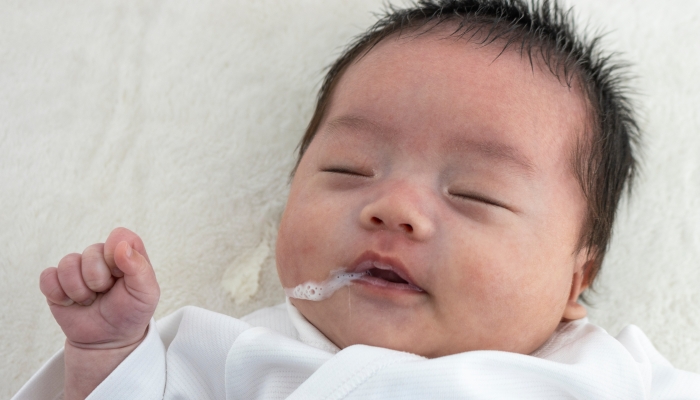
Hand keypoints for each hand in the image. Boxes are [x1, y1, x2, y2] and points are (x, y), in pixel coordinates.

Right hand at [39, 227, 159, 349]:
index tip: (120, 275)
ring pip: (68, 263)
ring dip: (79, 290)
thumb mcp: (146, 294)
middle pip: (92, 251)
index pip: (120, 236)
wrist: (108, 341)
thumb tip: (121, 246)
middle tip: (106, 294)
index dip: (117, 254)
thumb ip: (140, 267)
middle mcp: (101, 257)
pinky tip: (71, 303)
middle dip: (98, 280)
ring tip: (90, 301)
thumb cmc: (130, 313)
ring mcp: (78, 269)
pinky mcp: (56, 282)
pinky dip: (58, 294)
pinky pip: (48, 277)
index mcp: (126, 254)